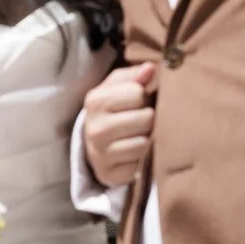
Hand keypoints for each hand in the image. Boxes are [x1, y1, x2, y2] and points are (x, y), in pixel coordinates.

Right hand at [81, 63, 154, 187]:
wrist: (93, 142)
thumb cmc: (112, 108)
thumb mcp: (117, 86)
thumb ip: (134, 75)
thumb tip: (151, 68)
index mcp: (96, 101)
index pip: (138, 93)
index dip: (144, 95)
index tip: (138, 100)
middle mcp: (95, 128)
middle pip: (146, 119)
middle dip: (149, 118)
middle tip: (141, 119)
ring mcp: (101, 155)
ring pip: (145, 143)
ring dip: (148, 138)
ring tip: (139, 134)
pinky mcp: (110, 175)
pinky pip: (141, 164)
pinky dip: (143, 158)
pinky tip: (135, 152)